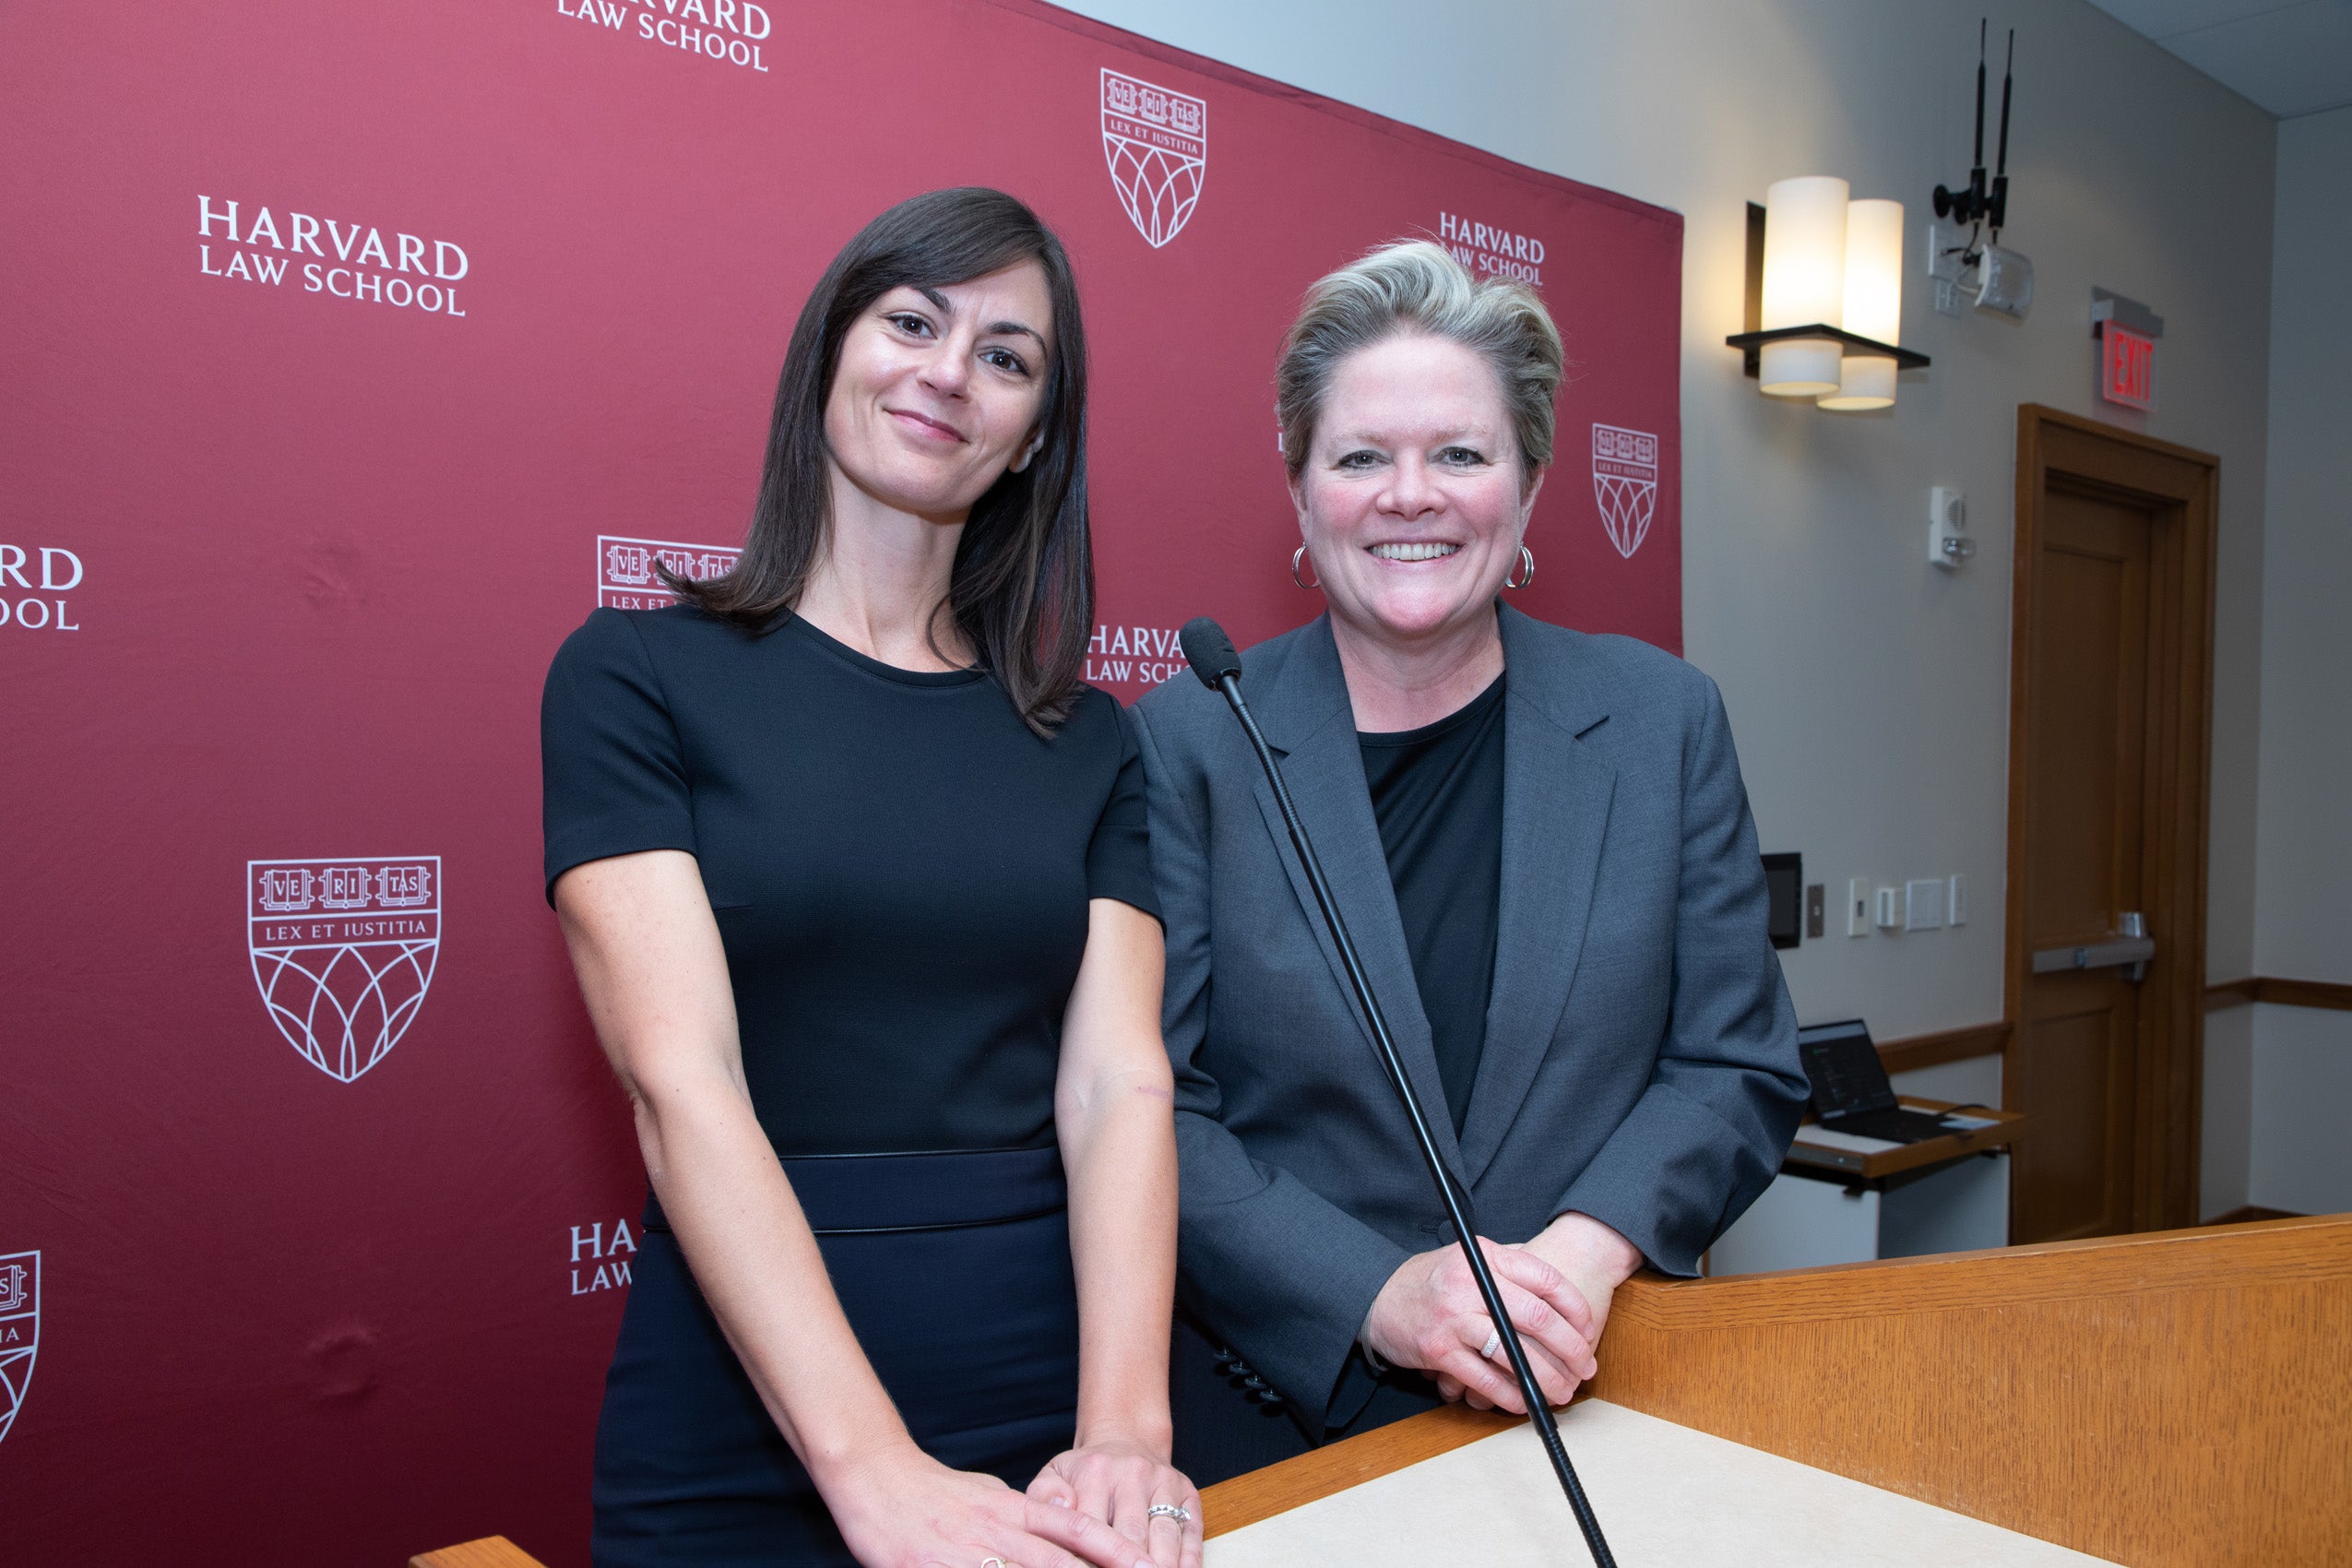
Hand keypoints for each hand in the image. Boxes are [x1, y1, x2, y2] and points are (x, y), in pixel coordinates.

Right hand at [825, 1439, 1153, 1567]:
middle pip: (1059, 1563)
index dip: (1112, 1549)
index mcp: (1012, 1507)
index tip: (1145, 1563)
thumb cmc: (934, 1491)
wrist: (876, 1479)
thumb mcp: (989, 1494)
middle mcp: (998, 1530)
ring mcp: (968, 1555)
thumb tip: (1058, 1526)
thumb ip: (1024, 1514)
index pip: (1074, 1528)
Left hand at [1029, 1436, 1202, 1567]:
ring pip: (1163, 1536)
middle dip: (1124, 1567)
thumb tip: (1062, 1507)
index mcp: (1095, 1471)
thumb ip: (1045, 1494)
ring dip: (1158, 1566)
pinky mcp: (1188, 1492)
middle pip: (1130, 1536)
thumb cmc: (1085, 1471)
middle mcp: (1133, 1474)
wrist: (1125, 1439)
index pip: (1089, 1526)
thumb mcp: (1055, 1474)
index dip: (1086, 1559)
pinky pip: (1191, 1532)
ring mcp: (1164, 1482)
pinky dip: (1188, 1560)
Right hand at [1438, 1213, 1642, 1408]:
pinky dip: (1511, 1395)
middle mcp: (1469, 1283)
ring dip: (1546, 1378)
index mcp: (1484, 1256)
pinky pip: (1485, 1379)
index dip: (1575, 1309)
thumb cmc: (1431, 1280)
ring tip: (1562, 1392)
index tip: (1588, 1330)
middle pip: (1536, 1318)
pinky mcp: (1438, 1351)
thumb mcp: (1469, 1258)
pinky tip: (1526, 1402)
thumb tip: (1558, 1292)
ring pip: (1514, 1353)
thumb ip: (1509, 1266)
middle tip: (1585, 1367)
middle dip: (1570, 1349)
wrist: (1376, 1297)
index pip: (1545, 1279)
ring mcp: (1453, 1318)